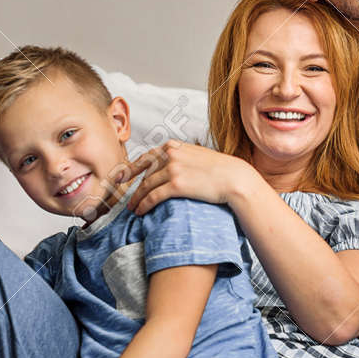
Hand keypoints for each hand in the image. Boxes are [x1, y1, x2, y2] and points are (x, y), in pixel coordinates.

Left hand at [123, 141, 251, 216]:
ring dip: (136, 199)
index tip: (124, 178)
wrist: (234, 178)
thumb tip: (169, 165)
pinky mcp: (176, 184)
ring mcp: (172, 169)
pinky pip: (153, 197)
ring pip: (145, 186)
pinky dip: (143, 205)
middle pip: (144, 173)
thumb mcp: (196, 155)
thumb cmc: (219, 169)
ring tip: (132, 208)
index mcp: (173, 146)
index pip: (146, 157)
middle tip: (127, 199)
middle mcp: (170, 154)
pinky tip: (140, 212)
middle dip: (133, 187)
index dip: (133, 169)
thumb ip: (180, 156)